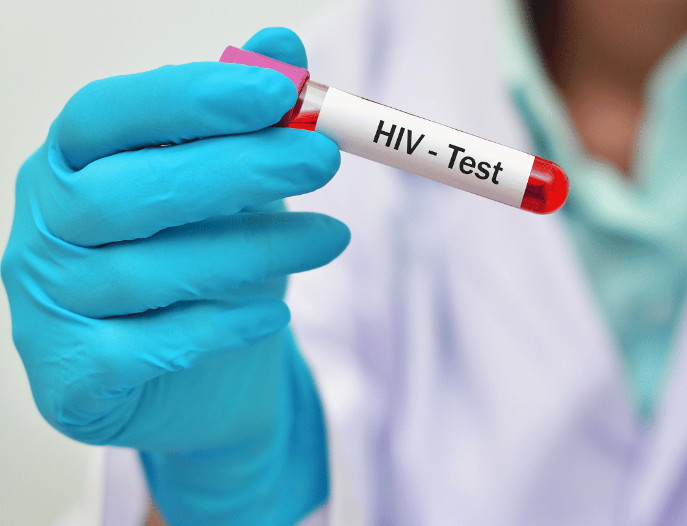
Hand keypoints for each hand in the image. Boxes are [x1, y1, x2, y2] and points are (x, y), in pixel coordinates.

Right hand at [1, 28, 343, 523]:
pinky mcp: (75, 379)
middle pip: (122, 193)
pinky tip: (274, 313)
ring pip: (147, 273)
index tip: (278, 91)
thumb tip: (284, 45)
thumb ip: (249, 119)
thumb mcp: (234, 185)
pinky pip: (149, 349)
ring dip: (254, 251)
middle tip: (323, 159)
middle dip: (234, 171)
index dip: (188, 99)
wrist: (197, 380)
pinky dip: (221, 326)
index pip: (107, 115)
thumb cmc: (208, 260)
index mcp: (71, 162)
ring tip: (331, 237)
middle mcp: (45, 229)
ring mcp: (48, 307)